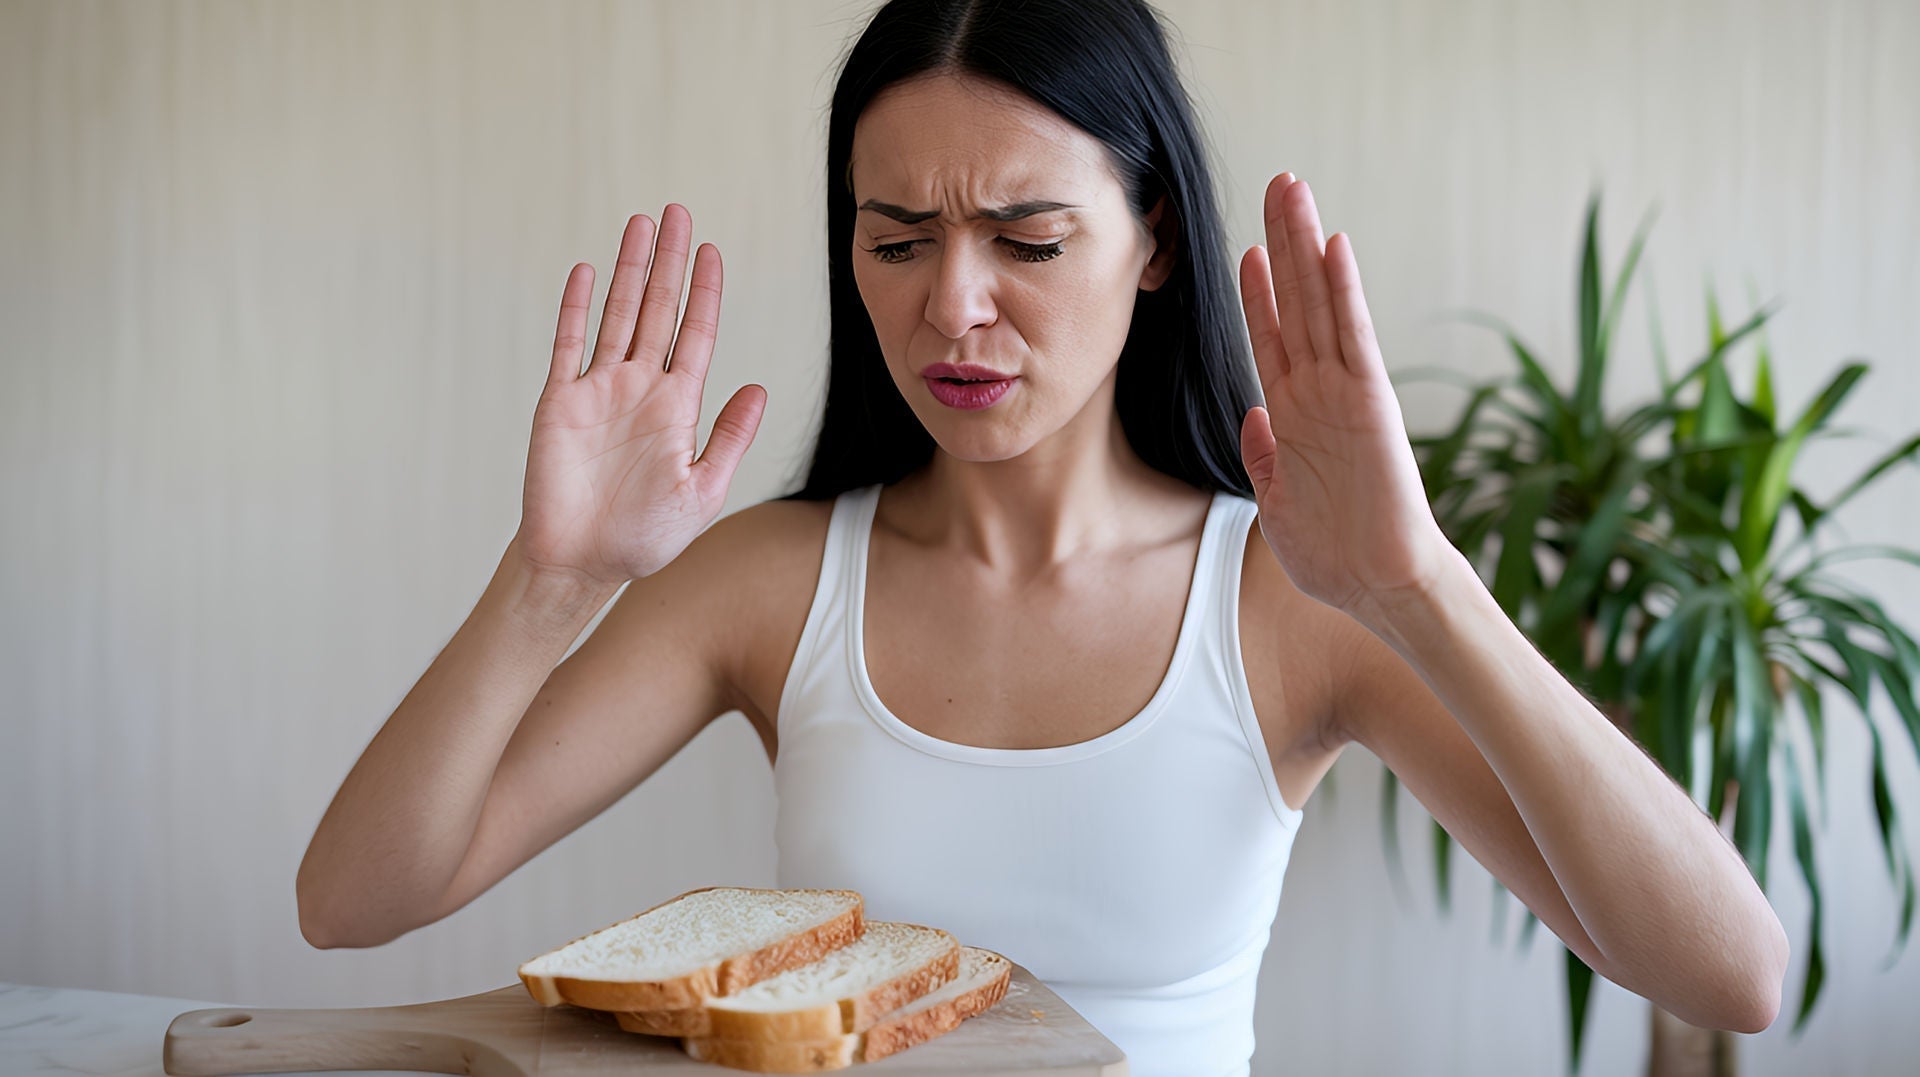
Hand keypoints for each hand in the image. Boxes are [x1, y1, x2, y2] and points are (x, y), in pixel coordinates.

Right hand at [516, 204, 765, 587]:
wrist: (582, 563)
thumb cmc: (645, 537)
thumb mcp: (702, 491)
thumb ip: (729, 438)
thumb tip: (759, 388)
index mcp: (678, 406)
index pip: (696, 334)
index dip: (705, 292)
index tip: (712, 250)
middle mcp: (640, 388)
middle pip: (658, 309)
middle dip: (669, 261)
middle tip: (677, 211)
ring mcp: (599, 391)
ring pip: (615, 314)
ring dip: (627, 270)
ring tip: (639, 224)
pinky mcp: (560, 402)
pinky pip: (568, 345)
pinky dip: (575, 307)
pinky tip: (585, 270)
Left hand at [1235, 173, 1455, 619]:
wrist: (1378, 587)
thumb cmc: (1333, 555)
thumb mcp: (1276, 500)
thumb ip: (1264, 455)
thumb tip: (1253, 417)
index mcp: (1293, 414)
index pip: (1270, 337)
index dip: (1257, 291)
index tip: (1247, 246)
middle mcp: (1319, 391)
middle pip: (1296, 300)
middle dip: (1285, 242)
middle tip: (1280, 183)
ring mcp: (1345, 390)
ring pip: (1320, 302)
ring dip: (1307, 245)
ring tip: (1296, 190)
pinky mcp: (1371, 401)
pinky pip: (1354, 335)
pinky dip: (1343, 292)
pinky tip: (1335, 247)